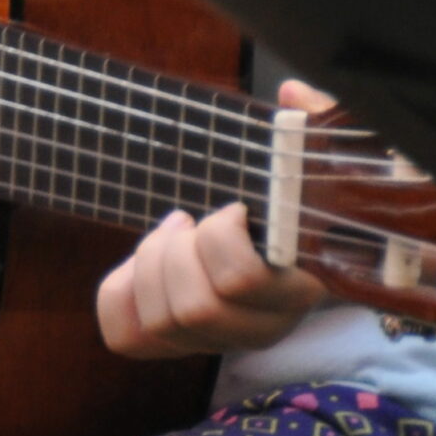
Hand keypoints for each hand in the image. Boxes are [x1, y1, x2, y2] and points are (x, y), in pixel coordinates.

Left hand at [95, 80, 334, 358]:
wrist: (292, 243)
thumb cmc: (300, 199)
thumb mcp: (314, 163)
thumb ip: (314, 129)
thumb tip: (293, 95)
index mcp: (298, 284)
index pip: (241, 278)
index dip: (218, 237)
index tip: (231, 208)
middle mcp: (264, 324)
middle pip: (196, 308)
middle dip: (176, 253)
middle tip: (187, 221)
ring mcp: (222, 338)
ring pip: (164, 324)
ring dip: (152, 267)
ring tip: (171, 235)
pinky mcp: (182, 340)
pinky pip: (129, 337)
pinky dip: (121, 294)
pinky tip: (139, 262)